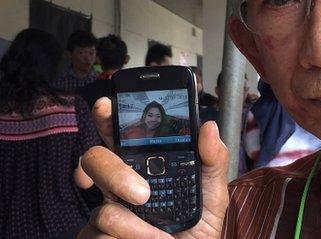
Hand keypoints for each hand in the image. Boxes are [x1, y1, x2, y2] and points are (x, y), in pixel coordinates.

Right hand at [78, 98, 228, 237]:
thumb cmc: (197, 225)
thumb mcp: (214, 192)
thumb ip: (214, 160)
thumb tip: (209, 127)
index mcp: (144, 165)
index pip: (118, 134)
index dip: (107, 116)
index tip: (106, 107)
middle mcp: (118, 184)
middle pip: (94, 160)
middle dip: (115, 173)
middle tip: (143, 194)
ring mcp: (106, 212)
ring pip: (100, 210)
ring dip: (134, 226)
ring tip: (158, 235)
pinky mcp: (98, 237)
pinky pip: (100, 237)